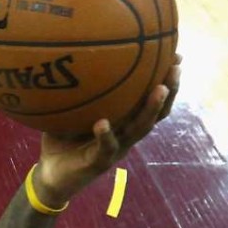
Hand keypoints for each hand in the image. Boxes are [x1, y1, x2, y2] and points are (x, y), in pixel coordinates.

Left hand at [33, 54, 181, 204]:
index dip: (165, 81)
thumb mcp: (73, 109)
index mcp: (124, 122)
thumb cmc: (63, 139)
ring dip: (149, 109)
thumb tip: (73, 52)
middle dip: (169, 90)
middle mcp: (125, 135)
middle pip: (156, 113)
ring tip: (158, 89)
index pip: (150, 99)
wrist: (52, 175)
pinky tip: (103, 123)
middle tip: (176, 68)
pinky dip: (105, 135)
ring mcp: (115, 149)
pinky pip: (105, 148)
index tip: (175, 56)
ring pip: (139, 129)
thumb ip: (80, 89)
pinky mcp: (98, 163)